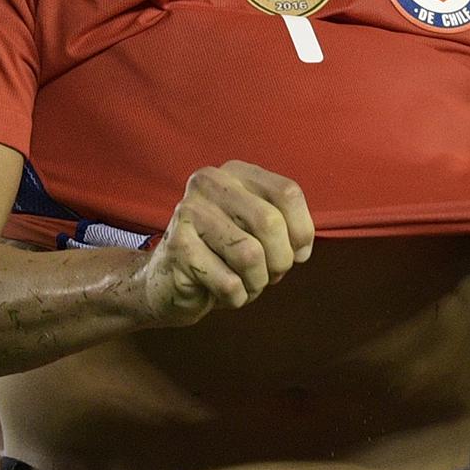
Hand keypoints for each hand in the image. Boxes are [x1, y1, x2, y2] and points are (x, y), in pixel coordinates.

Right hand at [136, 161, 312, 325]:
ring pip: (250, 255)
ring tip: (245, 283)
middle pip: (270, 222)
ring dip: (257, 282)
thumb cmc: (223, 254)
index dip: (302, 230)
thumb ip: (286, 228)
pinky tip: (224, 292)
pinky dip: (237, 297)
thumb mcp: (258, 231)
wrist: (168, 281)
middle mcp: (208, 183)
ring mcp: (189, 213)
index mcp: (234, 172)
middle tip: (269, 274)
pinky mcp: (177, 248)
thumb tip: (300, 249)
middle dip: (280, 261)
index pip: (287, 192)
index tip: (296, 253)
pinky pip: (229, 283)